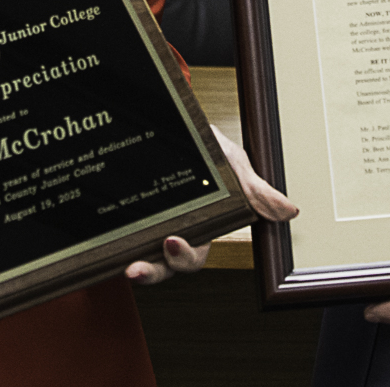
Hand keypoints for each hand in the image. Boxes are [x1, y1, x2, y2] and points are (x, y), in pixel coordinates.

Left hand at [125, 125, 298, 284]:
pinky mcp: (123, 213)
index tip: (171, 243)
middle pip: (163, 266)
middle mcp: (172, 231)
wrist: (178, 117)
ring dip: (133, 266)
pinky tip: (100, 237)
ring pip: (139, 256)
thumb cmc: (210, 147)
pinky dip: (109, 241)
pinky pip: (116, 234)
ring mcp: (146, 224)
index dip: (183, 257)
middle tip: (138, 267)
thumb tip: (289, 211)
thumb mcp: (233, 164)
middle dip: (152, 272)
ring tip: (125, 267)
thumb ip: (256, 190)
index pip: (193, 256)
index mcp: (201, 227)